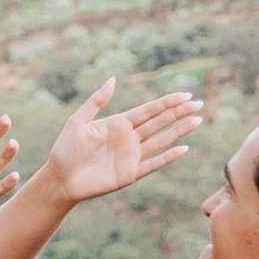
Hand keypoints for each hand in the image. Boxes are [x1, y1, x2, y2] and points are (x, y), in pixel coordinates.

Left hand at [45, 81, 202, 207]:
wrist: (60, 179)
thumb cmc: (65, 149)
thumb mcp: (78, 120)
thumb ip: (97, 101)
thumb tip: (113, 79)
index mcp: (119, 123)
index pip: (149, 110)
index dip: (167, 103)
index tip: (185, 95)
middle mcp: (129, 138)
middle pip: (160, 122)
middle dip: (179, 113)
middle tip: (198, 104)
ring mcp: (132, 156)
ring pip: (161, 140)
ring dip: (179, 131)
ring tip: (197, 120)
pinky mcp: (130, 174)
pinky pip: (153, 164)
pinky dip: (168, 157)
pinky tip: (183, 148)